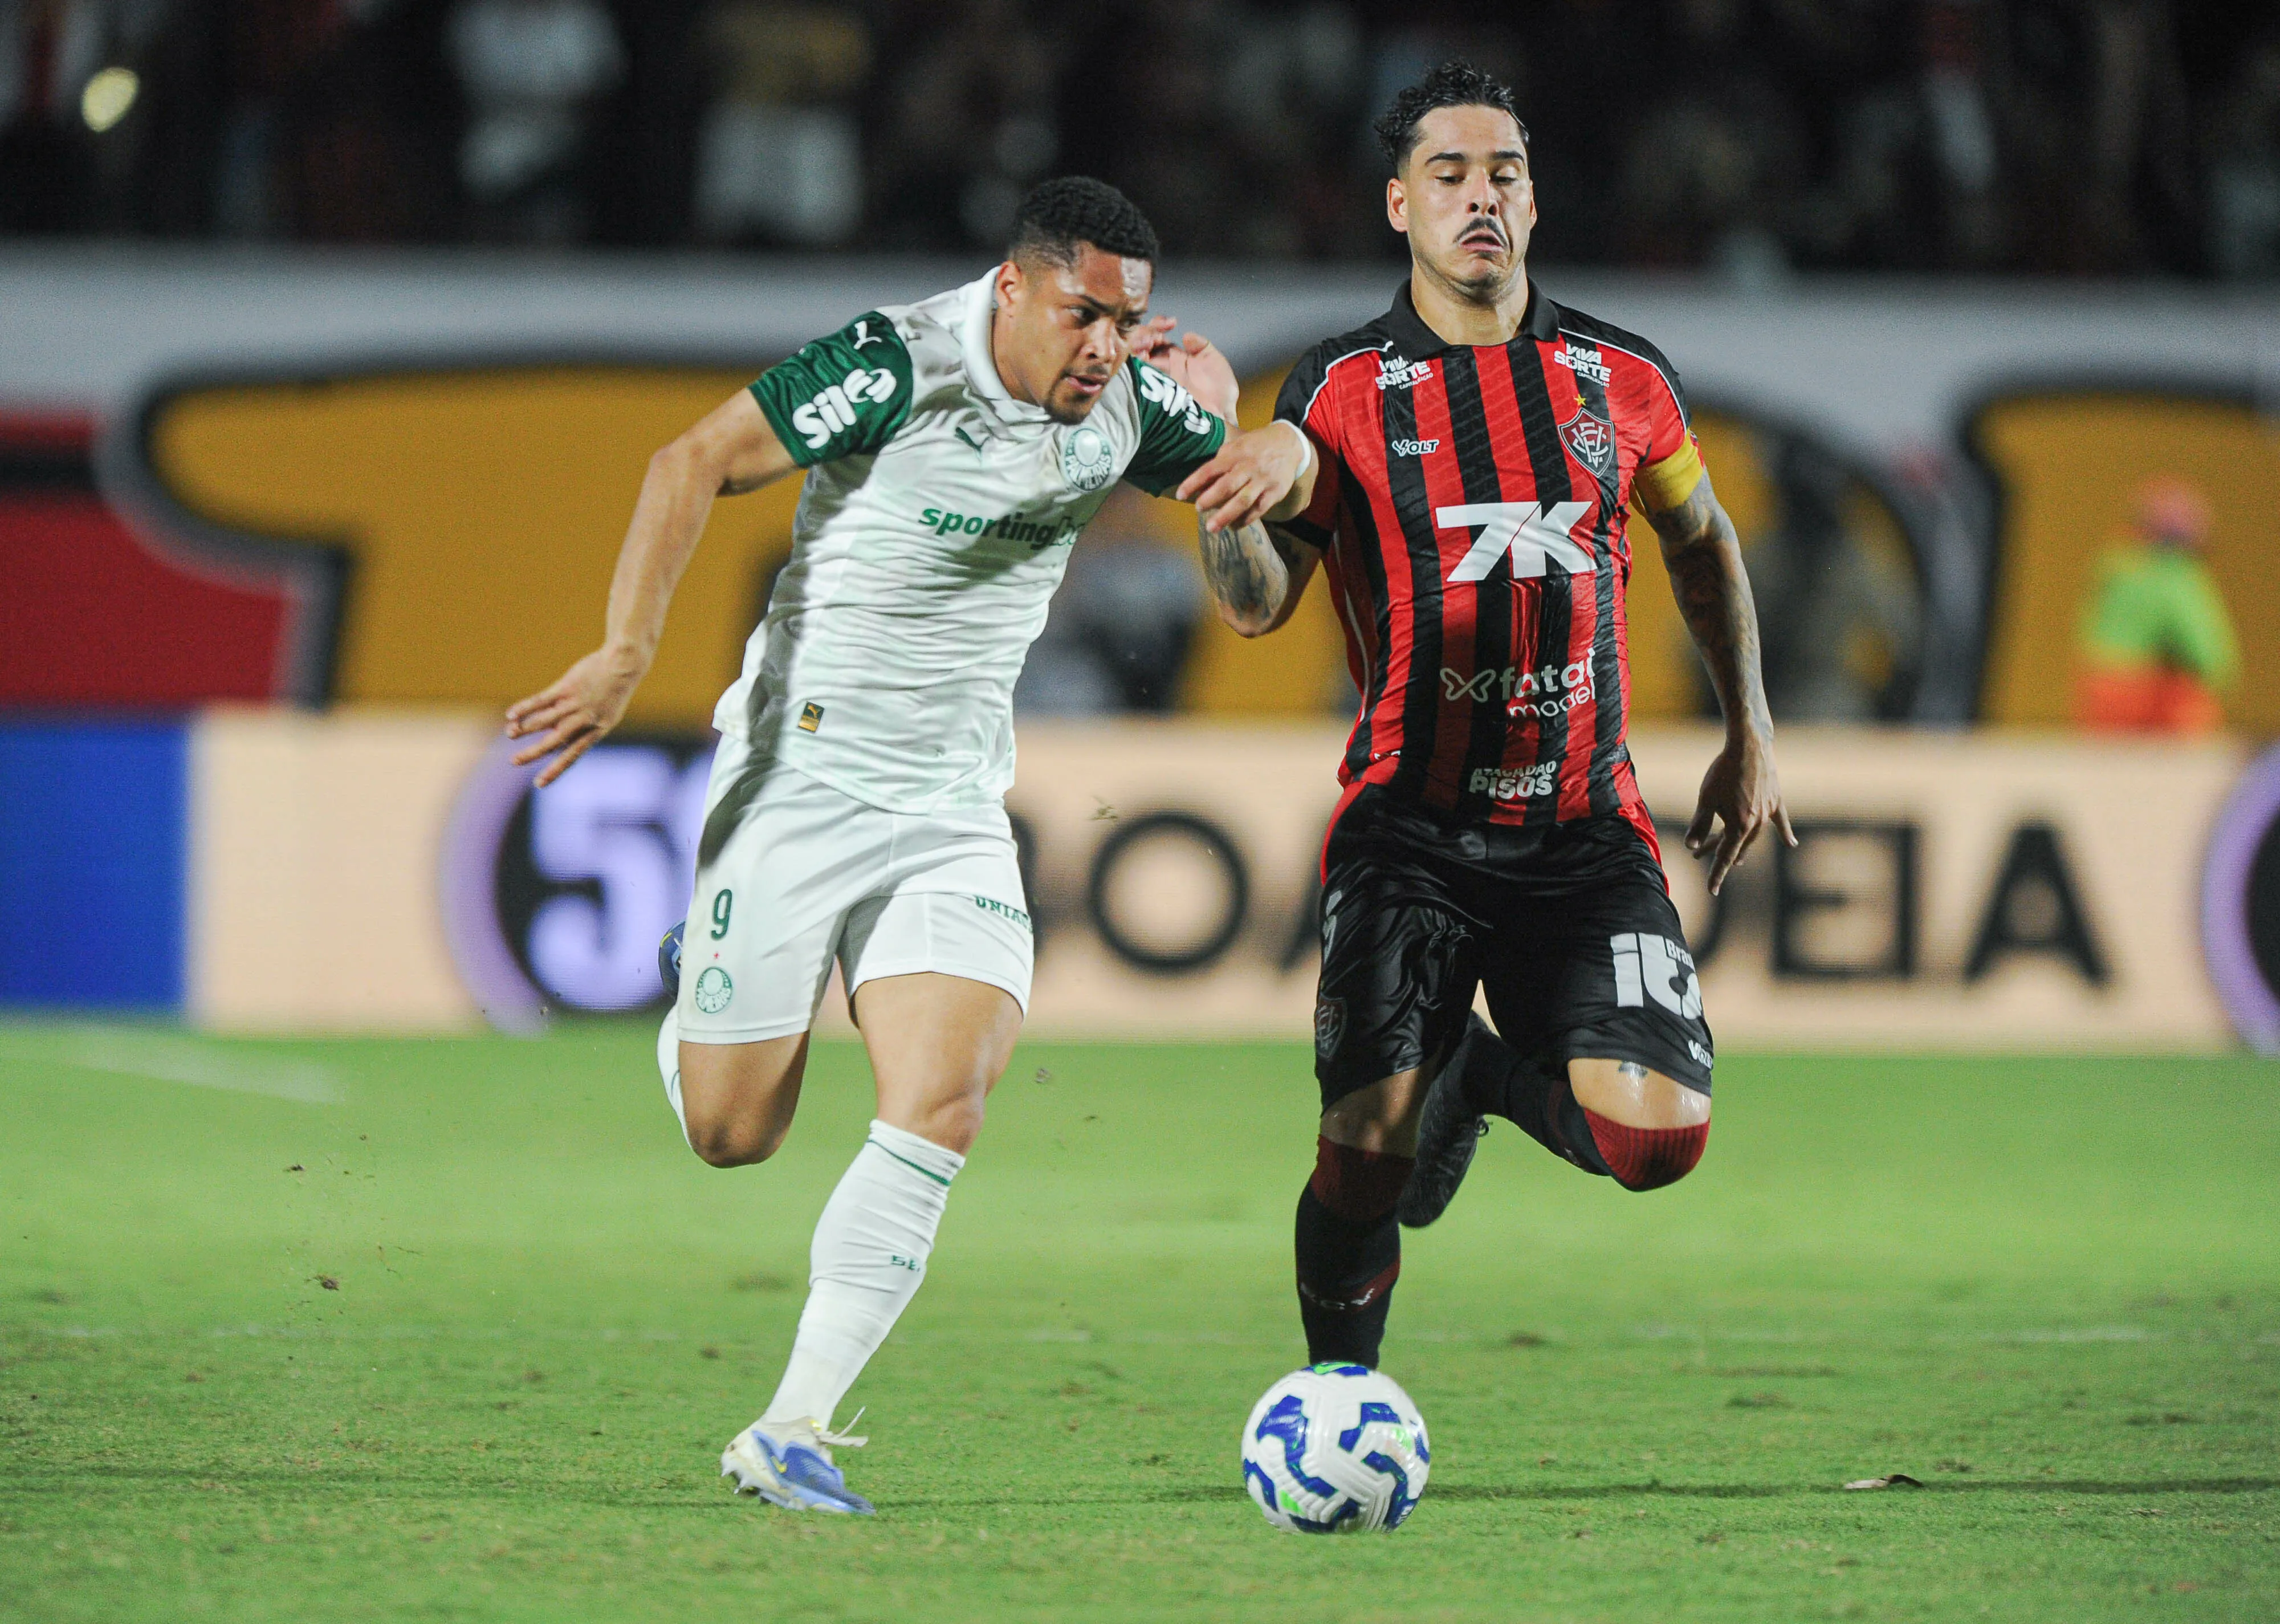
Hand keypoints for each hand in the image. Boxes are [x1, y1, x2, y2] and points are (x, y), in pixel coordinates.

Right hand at [504, 643, 646, 786]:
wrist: (626, 663)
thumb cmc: (613, 691)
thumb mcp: (605, 714)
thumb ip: (580, 728)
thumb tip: (554, 742)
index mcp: (598, 730)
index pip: (573, 754)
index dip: (555, 769)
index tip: (539, 784)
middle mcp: (586, 719)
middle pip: (556, 740)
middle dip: (534, 753)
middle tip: (514, 762)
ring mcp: (576, 702)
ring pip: (546, 719)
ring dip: (525, 728)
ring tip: (510, 734)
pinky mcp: (567, 686)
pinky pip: (542, 700)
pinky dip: (526, 707)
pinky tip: (511, 715)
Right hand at [1131, 321, 1239, 421]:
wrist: (1220, 417)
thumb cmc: (1220, 394)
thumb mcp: (1215, 362)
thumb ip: (1202, 346)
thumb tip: (1186, 336)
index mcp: (1176, 357)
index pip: (1158, 335)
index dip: (1159, 325)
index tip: (1169, 323)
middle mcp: (1162, 366)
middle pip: (1142, 343)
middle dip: (1145, 333)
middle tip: (1155, 336)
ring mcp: (1156, 378)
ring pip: (1135, 356)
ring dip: (1138, 344)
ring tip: (1148, 344)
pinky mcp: (1152, 391)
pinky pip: (1135, 374)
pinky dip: (1134, 362)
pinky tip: (1142, 356)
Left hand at [1175, 420, 1306, 531]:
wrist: (1289, 443)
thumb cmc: (1255, 446)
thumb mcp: (1236, 446)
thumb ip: (1219, 463)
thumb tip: (1199, 484)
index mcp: (1235, 454)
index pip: (1209, 469)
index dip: (1193, 482)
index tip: (1180, 495)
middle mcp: (1248, 467)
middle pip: (1227, 486)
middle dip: (1210, 500)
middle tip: (1198, 510)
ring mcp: (1262, 481)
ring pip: (1243, 500)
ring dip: (1226, 516)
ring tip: (1212, 527)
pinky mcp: (1275, 493)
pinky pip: (1258, 509)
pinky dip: (1245, 520)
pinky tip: (1233, 526)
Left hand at [1684, 728, 1795, 894]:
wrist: (1749, 746)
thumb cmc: (1723, 772)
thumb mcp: (1706, 799)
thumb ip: (1699, 824)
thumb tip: (1690, 845)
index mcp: (1739, 826)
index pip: (1725, 856)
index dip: (1717, 874)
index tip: (1711, 890)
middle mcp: (1757, 823)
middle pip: (1736, 845)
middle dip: (1718, 853)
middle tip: (1699, 856)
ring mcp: (1769, 813)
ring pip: (1754, 836)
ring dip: (1741, 845)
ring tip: (1734, 857)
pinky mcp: (1776, 800)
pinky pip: (1781, 821)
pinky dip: (1784, 833)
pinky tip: (1791, 844)